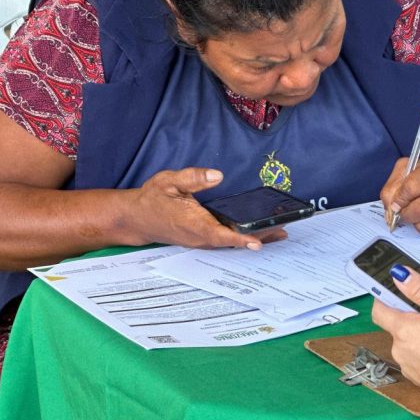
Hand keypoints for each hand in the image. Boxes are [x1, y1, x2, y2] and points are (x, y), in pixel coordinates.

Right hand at [126, 168, 286, 249]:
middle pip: (231, 242)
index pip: (218, 234)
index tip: (256, 241)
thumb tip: (217, 175)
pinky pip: (225, 243)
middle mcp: (198, 236)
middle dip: (257, 237)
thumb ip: (193, 178)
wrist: (137, 218)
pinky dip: (242, 239)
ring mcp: (201, 241)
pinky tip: (259, 233)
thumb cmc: (153, 198)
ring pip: (230, 244)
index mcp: (191, 223)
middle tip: (282, 231)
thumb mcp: (169, 181)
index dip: (238, 239)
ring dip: (253, 238)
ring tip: (279, 232)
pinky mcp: (203, 240)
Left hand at [371, 267, 419, 399]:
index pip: (379, 310)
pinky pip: (418, 360)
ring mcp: (409, 368)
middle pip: (397, 327)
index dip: (385, 298)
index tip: (398, 292)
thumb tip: (399, 274)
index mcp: (403, 329)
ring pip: (408, 344)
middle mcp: (400, 350)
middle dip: (412, 318)